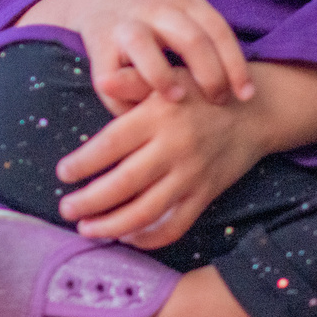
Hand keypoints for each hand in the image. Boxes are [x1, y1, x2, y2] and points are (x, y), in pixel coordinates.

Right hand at [19, 0, 253, 109]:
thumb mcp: (179, 2)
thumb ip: (202, 28)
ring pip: (143, 47)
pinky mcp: (97, 41)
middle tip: (218, 101)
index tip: (246, 95)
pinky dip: (122, 98)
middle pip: (190, 39)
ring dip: (162, 77)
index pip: (217, 30)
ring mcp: (123, 22)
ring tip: (177, 100)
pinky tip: (137, 111)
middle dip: (210, 76)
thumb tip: (240, 74)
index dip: (235, 65)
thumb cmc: (149, 7)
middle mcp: (153, 7)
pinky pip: (109, 74)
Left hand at [51, 84, 267, 246]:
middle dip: (90, 201)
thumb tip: (102, 79)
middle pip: (124, 183)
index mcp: (157, 116)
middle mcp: (174, 148)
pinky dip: (150, 238)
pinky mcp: (205, 195)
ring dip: (113, 226)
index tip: (62, 173)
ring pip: (147, 211)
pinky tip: (128, 237)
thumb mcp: (168, 78)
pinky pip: (176, 226)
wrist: (254, 113)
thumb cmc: (199, 92)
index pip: (111, 145)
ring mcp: (191, 175)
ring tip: (87, 229)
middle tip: (65, 209)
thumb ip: (133, 80)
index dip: (83, 163)